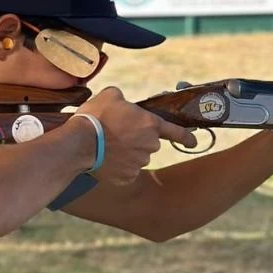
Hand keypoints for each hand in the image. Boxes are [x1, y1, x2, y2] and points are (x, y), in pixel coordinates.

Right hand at [76, 87, 196, 184]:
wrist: (79, 143)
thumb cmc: (96, 116)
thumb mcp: (111, 95)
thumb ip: (124, 99)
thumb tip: (122, 103)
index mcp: (150, 124)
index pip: (175, 132)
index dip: (186, 137)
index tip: (194, 142)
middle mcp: (150, 145)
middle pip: (149, 143)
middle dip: (137, 140)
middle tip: (117, 134)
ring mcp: (139, 163)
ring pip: (137, 158)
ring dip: (127, 153)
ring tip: (107, 146)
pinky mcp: (127, 177)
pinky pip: (126, 172)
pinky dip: (118, 167)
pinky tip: (105, 159)